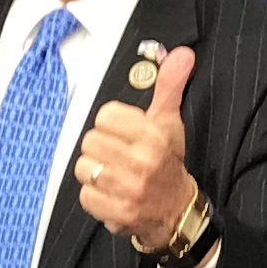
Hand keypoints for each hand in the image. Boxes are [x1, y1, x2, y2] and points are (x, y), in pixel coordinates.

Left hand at [76, 46, 198, 250]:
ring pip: (84, 167)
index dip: (112, 124)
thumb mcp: (170, 122)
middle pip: (90, 141)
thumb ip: (170, 86)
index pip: (105, 115)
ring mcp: (129, 190)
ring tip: (113, 174)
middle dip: (101, 148)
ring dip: (95, 172)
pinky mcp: (117, 213)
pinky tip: (111, 193)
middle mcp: (142, 163)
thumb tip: (182, 54)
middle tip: (118, 155)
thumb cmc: (168, 163)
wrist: (176, 211)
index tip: (124, 134)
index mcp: (154, 136)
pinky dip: (94, 196)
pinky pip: (85, 195)